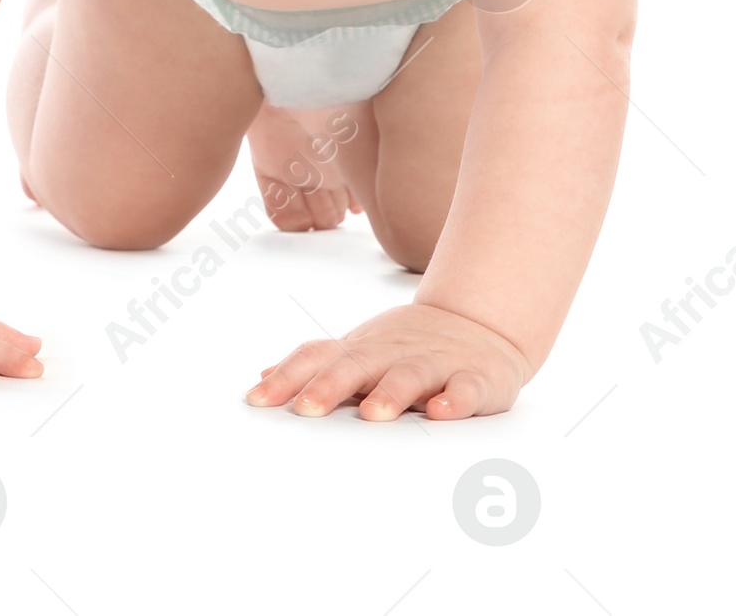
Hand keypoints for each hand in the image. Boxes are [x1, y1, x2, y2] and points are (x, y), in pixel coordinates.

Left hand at [245, 301, 529, 419]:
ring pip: (410, 375)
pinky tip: (441, 411)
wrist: (478, 322)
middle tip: (306, 409)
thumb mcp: (359, 351)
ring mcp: (434, 363)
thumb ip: (314, 366)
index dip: (288, 376)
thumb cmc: (406, 346)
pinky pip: (465, 387)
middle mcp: (392, 353)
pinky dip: (454, 399)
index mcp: (362, 350)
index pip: (319, 357)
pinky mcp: (473, 377)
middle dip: (331, 386)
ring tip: (374, 413)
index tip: (257, 400)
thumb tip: (262, 377)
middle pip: (358, 365)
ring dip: (392, 392)